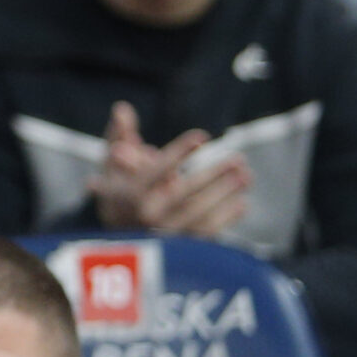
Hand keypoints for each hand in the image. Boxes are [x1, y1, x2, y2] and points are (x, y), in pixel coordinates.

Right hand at [88, 102, 251, 237]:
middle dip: (213, 174)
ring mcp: (165, 234)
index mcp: (128, 192)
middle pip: (184, 192)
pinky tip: (241, 202)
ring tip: (246, 176)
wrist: (117, 240)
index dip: (179, 152)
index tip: (202, 136)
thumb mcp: (111, 165)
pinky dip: (226, 218)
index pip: (156, 169)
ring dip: (226, 194)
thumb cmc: (118, 193)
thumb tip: (123, 108)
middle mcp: (147, 216)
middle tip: (238, 158)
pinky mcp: (180, 248)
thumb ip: (119, 137)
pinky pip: (207, 234)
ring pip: (200, 213)